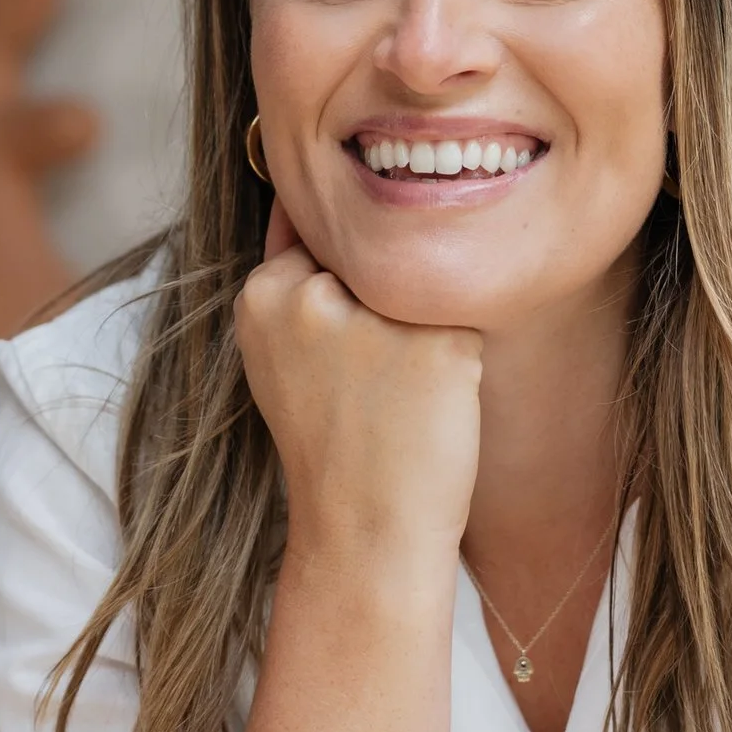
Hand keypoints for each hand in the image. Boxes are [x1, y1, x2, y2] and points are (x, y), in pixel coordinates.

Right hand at [235, 194, 482, 583]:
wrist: (362, 533)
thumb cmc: (328, 442)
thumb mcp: (281, 353)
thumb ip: (297, 280)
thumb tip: (307, 198)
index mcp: (266, 294)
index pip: (323, 240)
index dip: (346, 293)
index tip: (342, 356)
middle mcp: (315, 296)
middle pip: (377, 259)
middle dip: (384, 308)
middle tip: (370, 385)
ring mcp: (379, 320)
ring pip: (424, 286)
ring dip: (422, 330)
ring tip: (398, 398)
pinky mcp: (443, 346)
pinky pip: (465, 323)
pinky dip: (458, 363)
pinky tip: (431, 407)